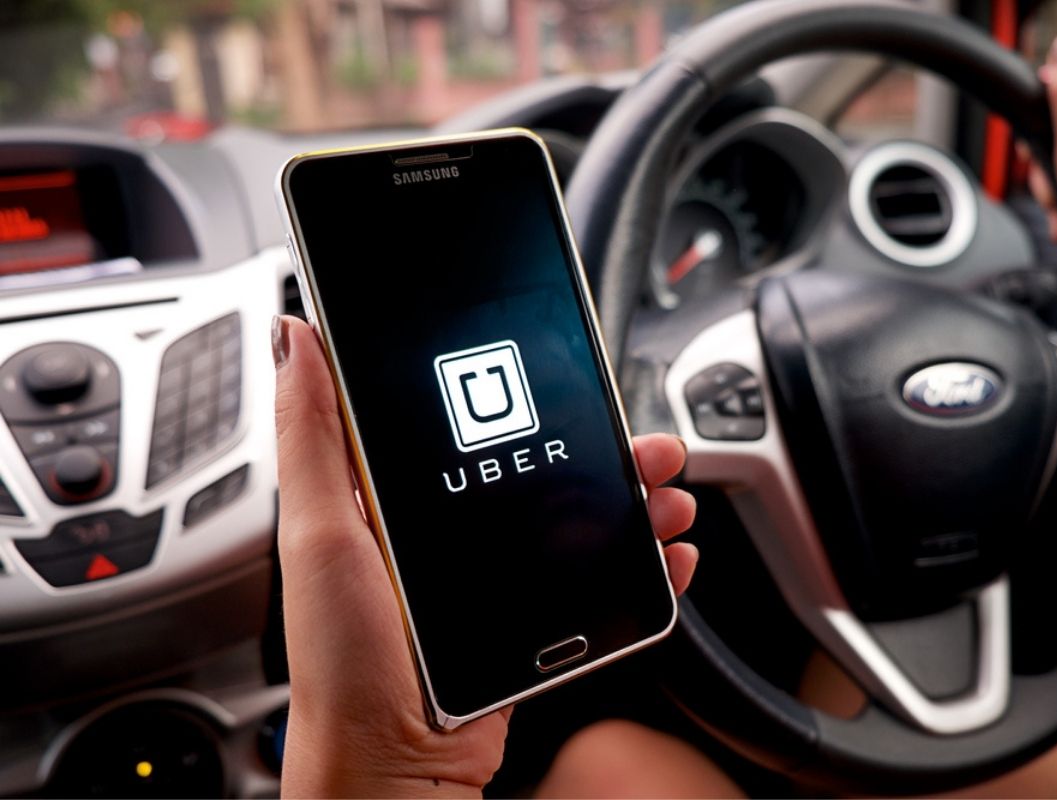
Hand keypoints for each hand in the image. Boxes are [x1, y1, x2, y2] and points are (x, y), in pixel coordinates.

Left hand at [271, 315, 698, 797]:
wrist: (395, 765)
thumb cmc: (344, 665)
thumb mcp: (320, 536)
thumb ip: (312, 437)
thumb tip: (297, 339)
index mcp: (392, 496)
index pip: (464, 418)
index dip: (521, 388)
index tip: (567, 372)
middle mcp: (447, 527)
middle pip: (539, 462)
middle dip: (602, 447)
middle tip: (643, 444)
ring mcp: (492, 573)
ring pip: (579, 515)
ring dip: (634, 501)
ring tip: (667, 499)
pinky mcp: (526, 616)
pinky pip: (593, 574)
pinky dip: (638, 562)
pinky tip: (666, 555)